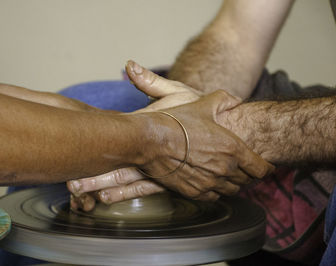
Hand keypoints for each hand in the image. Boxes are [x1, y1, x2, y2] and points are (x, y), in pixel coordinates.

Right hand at [68, 61, 273, 209]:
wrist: (150, 140)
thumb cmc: (176, 122)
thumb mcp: (202, 104)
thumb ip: (223, 99)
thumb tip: (235, 99)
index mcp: (233, 148)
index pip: (261, 168)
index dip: (265, 167)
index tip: (263, 166)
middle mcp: (225, 169)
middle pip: (247, 180)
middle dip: (247, 174)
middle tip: (242, 168)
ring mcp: (209, 183)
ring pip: (231, 190)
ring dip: (231, 183)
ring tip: (224, 175)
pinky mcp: (194, 192)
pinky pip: (213, 197)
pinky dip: (214, 191)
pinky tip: (208, 182)